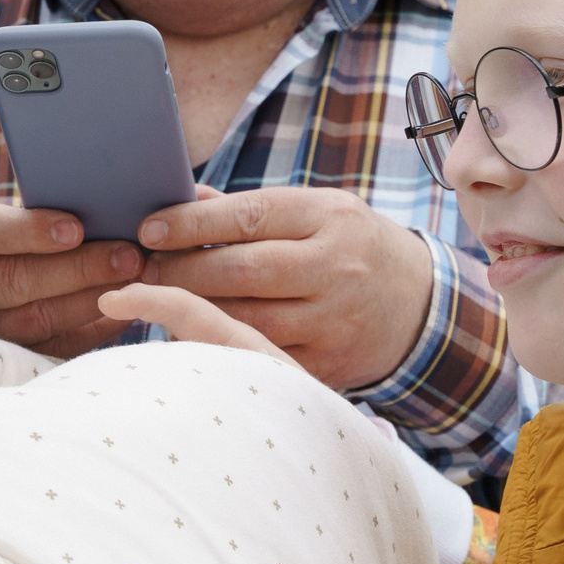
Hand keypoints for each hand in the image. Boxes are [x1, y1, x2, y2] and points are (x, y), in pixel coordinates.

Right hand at [0, 200, 147, 356]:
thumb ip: (16, 215)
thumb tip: (94, 204)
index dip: (27, 232)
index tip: (76, 227)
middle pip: (12, 282)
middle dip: (77, 269)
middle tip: (128, 256)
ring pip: (33, 322)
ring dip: (89, 301)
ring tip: (134, 281)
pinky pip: (46, 350)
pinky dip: (88, 332)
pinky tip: (122, 312)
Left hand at [131, 187, 433, 392]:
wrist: (419, 305)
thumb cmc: (348, 248)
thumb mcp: (315, 212)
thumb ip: (251, 209)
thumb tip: (181, 200)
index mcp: (328, 218)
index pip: (248, 217)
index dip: (191, 223)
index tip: (148, 229)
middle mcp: (334, 268)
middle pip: (240, 271)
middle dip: (181, 269)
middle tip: (144, 267)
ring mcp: (332, 320)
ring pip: (245, 319)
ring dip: (191, 311)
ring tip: (158, 299)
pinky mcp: (328, 363)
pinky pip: (260, 356)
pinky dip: (220, 346)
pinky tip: (192, 333)